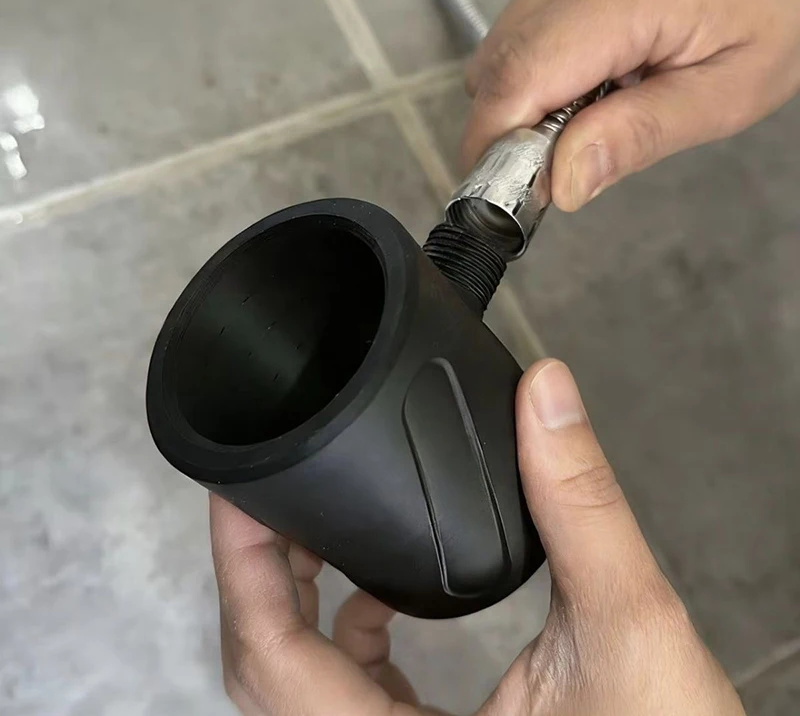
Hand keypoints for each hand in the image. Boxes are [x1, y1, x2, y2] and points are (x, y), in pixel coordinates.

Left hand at [210, 359, 744, 714]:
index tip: (238, 492)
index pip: (273, 661)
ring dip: (292, 602)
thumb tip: (546, 395)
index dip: (244, 568)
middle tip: (266, 495)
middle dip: (260, 573)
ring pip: (299, 684)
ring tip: (309, 529)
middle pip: (268, 669)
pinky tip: (373, 596)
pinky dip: (343, 635)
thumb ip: (581, 504)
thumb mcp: (628, 626)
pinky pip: (345, 694)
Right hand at [461, 0, 799, 210]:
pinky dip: (540, 59)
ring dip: (527, 92)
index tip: (509, 191)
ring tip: (596, 95)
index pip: (521, 74)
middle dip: (513, 126)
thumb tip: (563, 182)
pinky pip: (520, 19)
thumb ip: (642, 135)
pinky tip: (592, 59)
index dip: (496, 143)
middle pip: (497, 63)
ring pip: (500, 44)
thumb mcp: (732, 89)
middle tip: (569, 149)